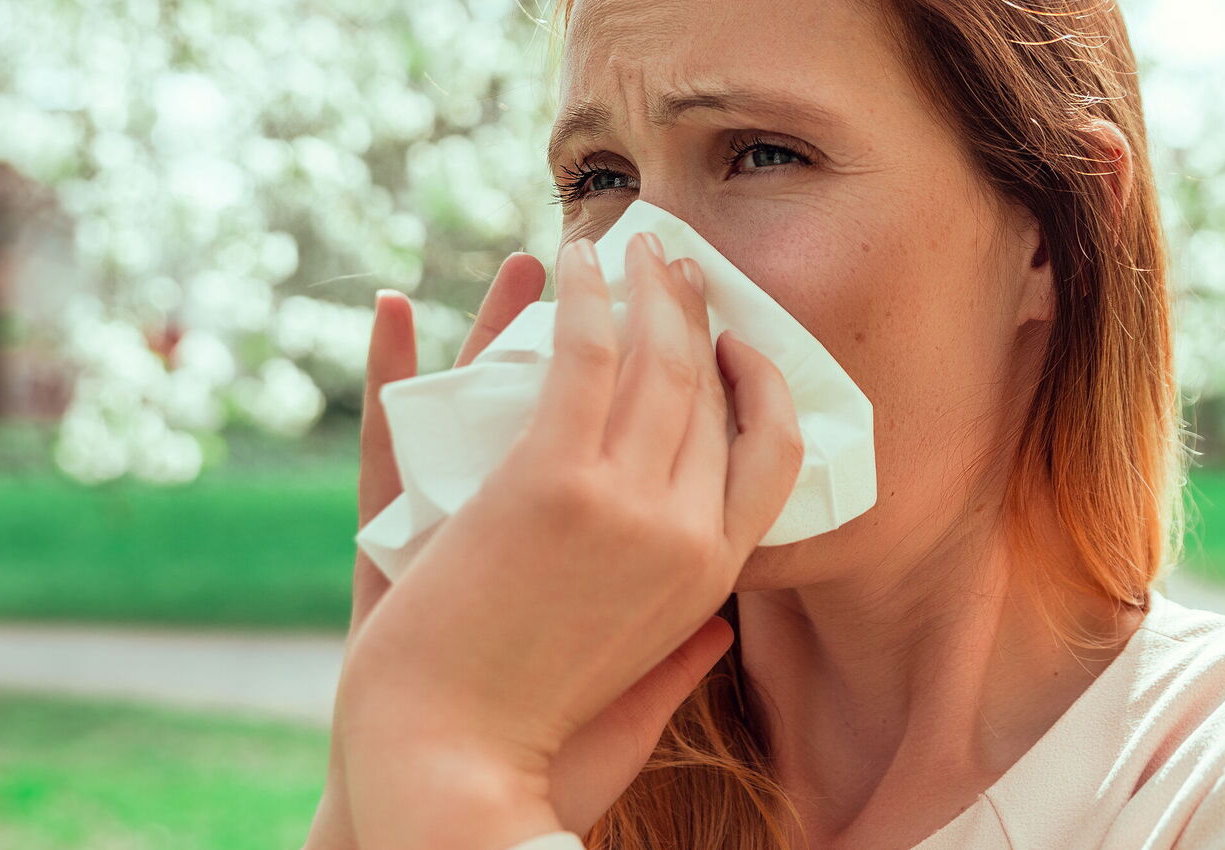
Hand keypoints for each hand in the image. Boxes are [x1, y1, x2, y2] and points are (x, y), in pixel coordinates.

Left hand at [336, 232, 803, 848]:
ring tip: (635, 245)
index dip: (762, 385)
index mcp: (709, 580)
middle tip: (681, 267)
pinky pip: (584, 358)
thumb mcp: (636, 699)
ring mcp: (624, 503)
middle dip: (703, 316)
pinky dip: (585, 298)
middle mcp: (686, 534)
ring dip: (652, 289)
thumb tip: (723, 626)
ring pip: (660, 363)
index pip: (772, 455)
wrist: (452, 762)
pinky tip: (572, 260)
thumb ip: (687, 657)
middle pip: (716, 394)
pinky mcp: (550, 481)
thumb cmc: (533, 742)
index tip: (733, 344)